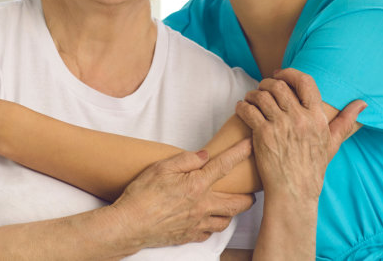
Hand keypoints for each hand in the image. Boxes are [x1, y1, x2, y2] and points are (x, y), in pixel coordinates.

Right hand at [109, 140, 256, 248]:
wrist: (130, 225)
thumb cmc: (142, 196)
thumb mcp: (161, 168)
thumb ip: (185, 160)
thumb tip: (203, 155)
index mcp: (196, 185)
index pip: (224, 165)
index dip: (239, 153)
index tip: (250, 146)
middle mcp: (202, 206)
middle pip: (236, 202)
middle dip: (248, 197)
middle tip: (252, 192)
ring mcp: (197, 223)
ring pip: (226, 220)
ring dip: (232, 213)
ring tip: (232, 206)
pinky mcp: (189, 236)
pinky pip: (209, 233)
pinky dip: (213, 226)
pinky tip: (210, 221)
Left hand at [236, 68, 364, 198]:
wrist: (295, 191)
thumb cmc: (313, 168)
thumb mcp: (332, 143)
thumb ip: (346, 121)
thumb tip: (362, 104)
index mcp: (316, 117)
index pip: (305, 81)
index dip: (289, 73)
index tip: (280, 75)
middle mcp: (299, 118)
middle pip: (279, 86)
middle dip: (267, 83)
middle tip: (262, 88)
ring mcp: (280, 125)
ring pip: (262, 96)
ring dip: (253, 94)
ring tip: (251, 99)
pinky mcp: (263, 134)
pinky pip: (249, 110)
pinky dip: (242, 106)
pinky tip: (242, 108)